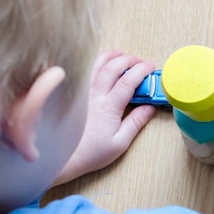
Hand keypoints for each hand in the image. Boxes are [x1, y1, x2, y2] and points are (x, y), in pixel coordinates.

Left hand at [51, 50, 156, 185]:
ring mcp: (82, 93)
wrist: (62, 158)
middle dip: (129, 60)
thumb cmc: (90, 154)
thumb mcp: (120, 143)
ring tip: (121, 54)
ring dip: (110, 56)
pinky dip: (94, 62)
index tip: (150, 67)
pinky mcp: (73, 95)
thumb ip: (136, 123)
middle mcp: (94, 96)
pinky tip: (101, 62)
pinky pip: (83, 71)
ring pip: (95, 66)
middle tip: (139, 61)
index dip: (141, 71)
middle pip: (112, 68)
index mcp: (108, 108)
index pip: (128, 82)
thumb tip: (149, 108)